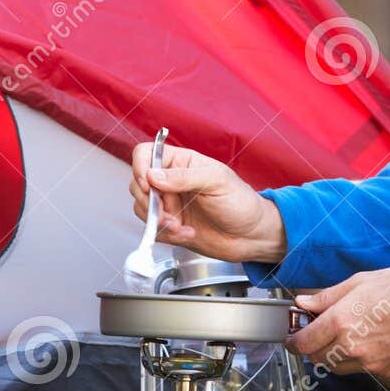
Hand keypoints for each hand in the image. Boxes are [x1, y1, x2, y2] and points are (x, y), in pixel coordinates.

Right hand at [128, 142, 286, 263]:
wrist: (251, 236)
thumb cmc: (241, 203)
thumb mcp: (217, 181)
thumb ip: (184, 177)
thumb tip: (153, 175)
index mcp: (182, 162)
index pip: (146, 154)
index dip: (140, 168)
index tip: (149, 185)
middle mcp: (171, 182)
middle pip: (138, 184)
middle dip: (151, 202)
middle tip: (170, 213)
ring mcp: (170, 205)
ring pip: (142, 209)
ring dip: (159, 221)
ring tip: (182, 226)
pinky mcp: (170, 226)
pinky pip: (153, 230)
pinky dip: (166, 235)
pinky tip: (188, 233)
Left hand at [287, 267, 389, 377]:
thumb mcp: (359, 282)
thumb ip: (327, 297)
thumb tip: (304, 303)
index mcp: (341, 321)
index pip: (303, 341)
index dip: (292, 340)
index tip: (292, 336)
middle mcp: (352, 346)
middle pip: (316, 357)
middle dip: (310, 347)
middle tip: (315, 333)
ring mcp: (369, 361)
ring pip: (336, 367)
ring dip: (331, 355)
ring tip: (341, 336)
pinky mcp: (385, 370)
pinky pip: (360, 369)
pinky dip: (355, 359)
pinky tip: (364, 342)